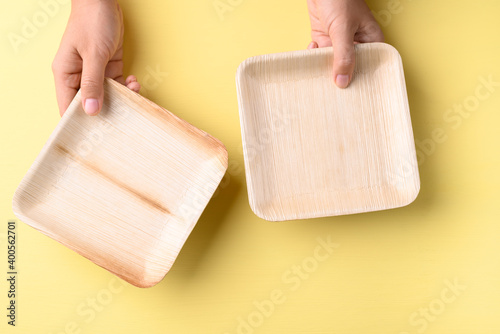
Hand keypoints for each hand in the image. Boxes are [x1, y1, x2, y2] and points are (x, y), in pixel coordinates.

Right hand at [52, 0, 139, 115]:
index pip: (68, 107)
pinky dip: (127, 87)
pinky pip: (118, 86)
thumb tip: (91, 111)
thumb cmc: (92, 22)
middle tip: (122, 121)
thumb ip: (93, 83)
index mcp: (66, 75)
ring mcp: (94, 73)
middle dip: (106, 112)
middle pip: (90, 104)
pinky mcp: (109, 67)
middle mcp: (78, 77)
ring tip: (134, 94)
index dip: (79, 122)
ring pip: (107, 96)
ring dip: (122, 98)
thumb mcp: (93, 54)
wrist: (103, 1)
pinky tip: (135, 83)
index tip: (94, 137)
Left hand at [307, 0, 383, 87]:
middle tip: (330, 92)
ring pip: (333, 64)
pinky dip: (313, 57)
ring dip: (323, 68)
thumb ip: (343, 55)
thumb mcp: (342, 28)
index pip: (370, 68)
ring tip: (317, 76)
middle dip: (340, 78)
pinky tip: (310, 53)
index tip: (351, 96)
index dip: (362, 82)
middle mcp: (356, 44)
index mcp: (371, 41)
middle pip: (350, 69)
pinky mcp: (325, 39)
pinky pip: (319, 55)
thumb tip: (343, 82)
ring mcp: (339, 42)